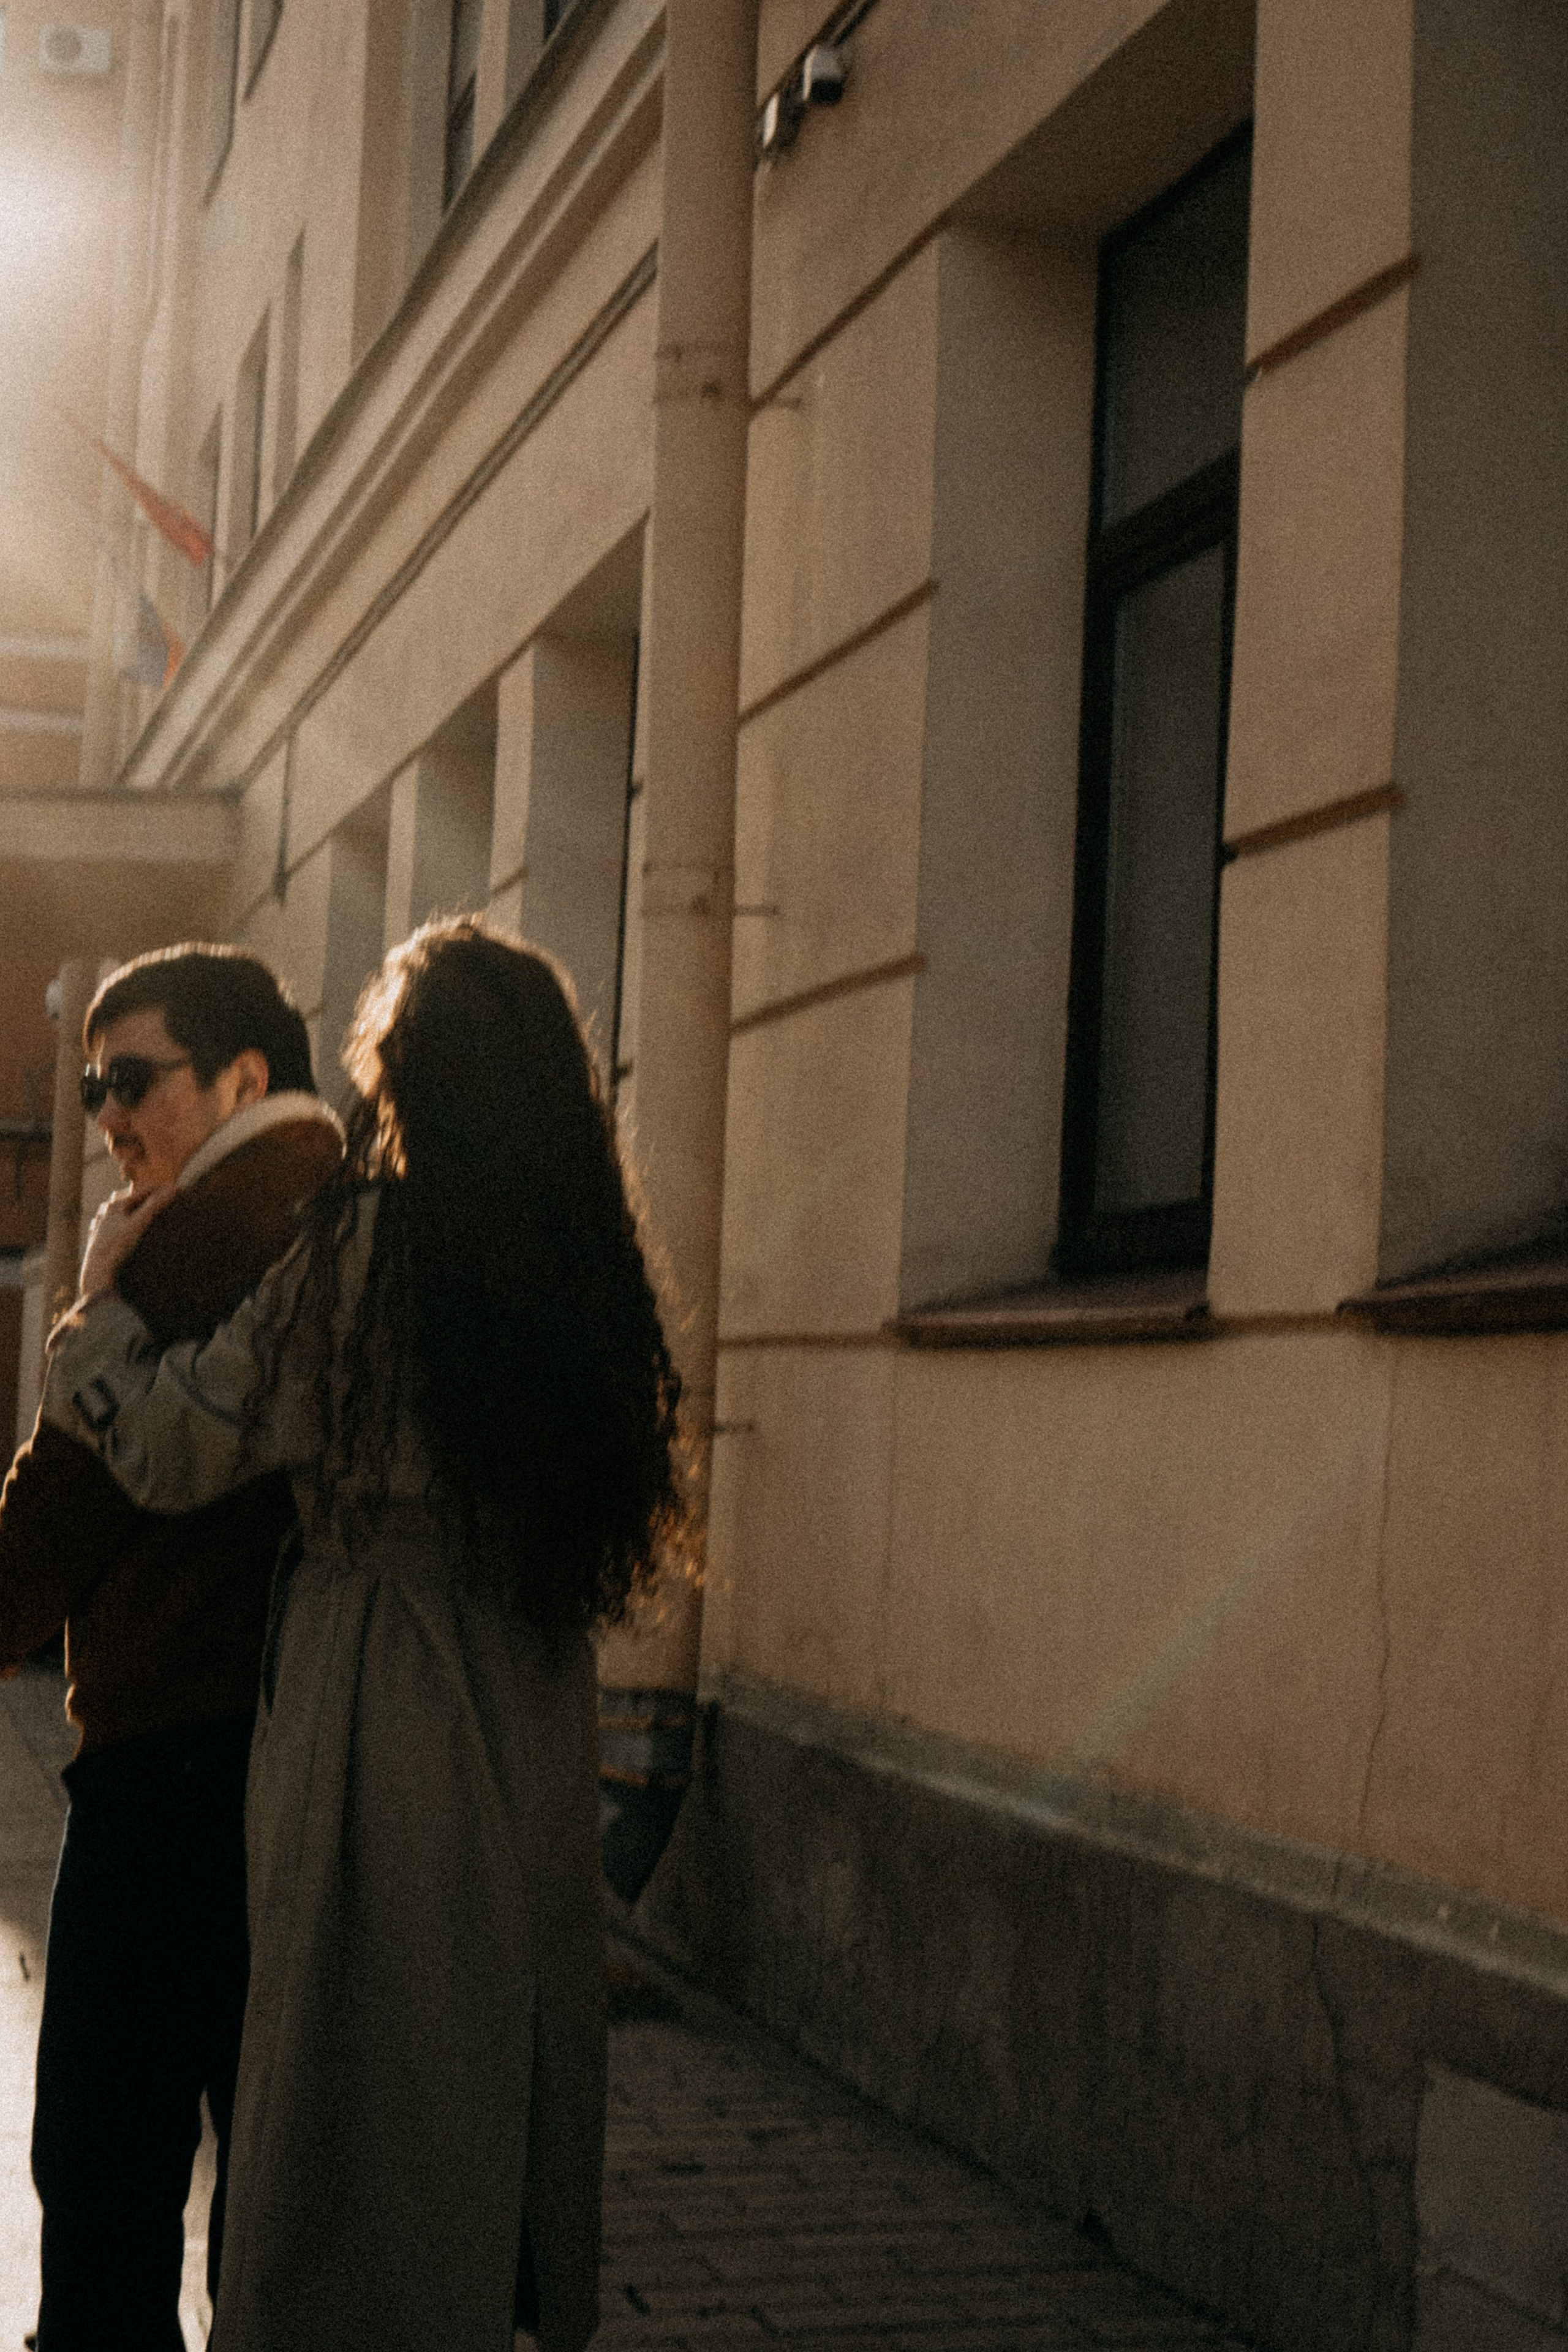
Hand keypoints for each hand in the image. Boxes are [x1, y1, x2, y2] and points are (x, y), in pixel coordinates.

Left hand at [78, 1184, 175, 1301]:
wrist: (98, 1269)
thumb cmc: (117, 1245)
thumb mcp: (139, 1224)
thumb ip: (155, 1205)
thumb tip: (173, 1188)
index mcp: (116, 1205)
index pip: (141, 1191)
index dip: (159, 1189)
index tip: (174, 1189)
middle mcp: (106, 1212)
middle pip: (125, 1197)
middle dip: (141, 1196)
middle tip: (156, 1196)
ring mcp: (99, 1224)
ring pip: (113, 1209)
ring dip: (126, 1207)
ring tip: (137, 1209)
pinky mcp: (96, 1237)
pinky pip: (106, 1223)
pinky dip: (115, 1221)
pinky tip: (117, 1226)